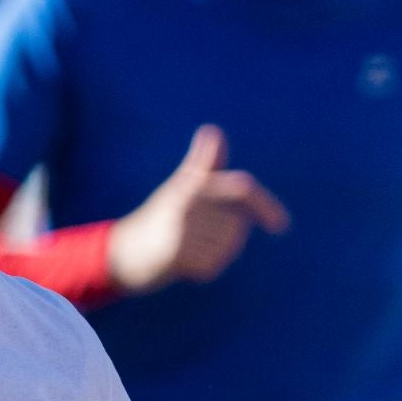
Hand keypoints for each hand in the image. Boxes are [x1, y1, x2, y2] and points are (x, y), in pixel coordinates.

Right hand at [106, 124, 290, 294]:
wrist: (120, 253)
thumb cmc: (157, 219)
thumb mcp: (181, 187)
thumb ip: (203, 163)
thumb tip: (213, 130)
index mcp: (192, 183)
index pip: (242, 188)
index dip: (265, 205)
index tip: (282, 226)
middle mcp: (188, 202)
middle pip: (237, 226)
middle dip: (227, 238)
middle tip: (198, 241)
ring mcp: (181, 228)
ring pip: (227, 247)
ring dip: (214, 254)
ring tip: (186, 249)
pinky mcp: (175, 254)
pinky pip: (212, 267)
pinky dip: (203, 270)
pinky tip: (182, 264)